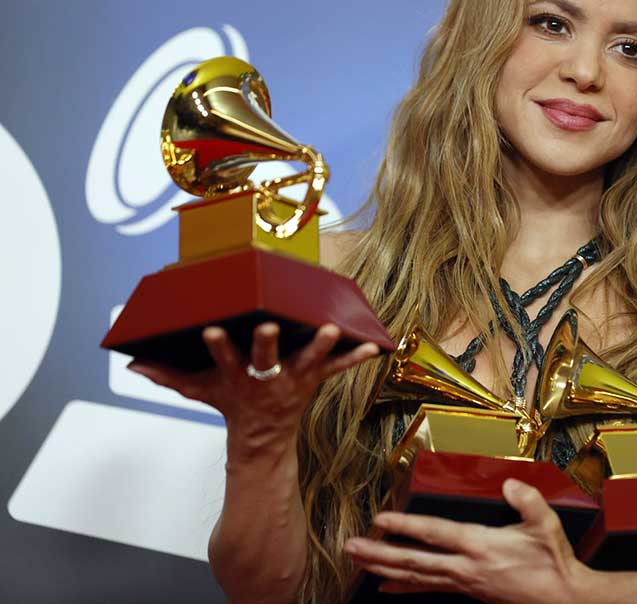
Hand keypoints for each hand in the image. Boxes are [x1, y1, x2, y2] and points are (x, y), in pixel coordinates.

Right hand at [128, 323, 379, 439]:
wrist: (261, 439)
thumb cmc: (231, 404)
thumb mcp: (198, 391)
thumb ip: (169, 376)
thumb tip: (134, 365)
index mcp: (238, 375)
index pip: (224, 358)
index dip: (219, 346)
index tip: (213, 330)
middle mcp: (266, 377)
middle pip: (266, 359)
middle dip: (266, 344)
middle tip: (269, 327)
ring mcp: (293, 379)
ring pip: (308, 361)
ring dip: (321, 346)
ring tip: (333, 329)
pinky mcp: (313, 380)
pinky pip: (337, 370)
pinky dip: (354, 358)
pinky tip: (373, 346)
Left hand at [344, 478, 593, 603]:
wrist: (562, 598)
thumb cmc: (553, 560)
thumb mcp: (546, 524)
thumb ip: (527, 500)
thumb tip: (510, 483)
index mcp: (481, 545)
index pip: (435, 533)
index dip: (405, 526)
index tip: (380, 519)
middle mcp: (466, 566)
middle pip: (413, 561)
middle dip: (379, 554)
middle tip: (350, 547)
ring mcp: (464, 583)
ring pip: (415, 577)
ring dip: (383, 569)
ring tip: (358, 562)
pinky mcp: (467, 592)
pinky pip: (428, 588)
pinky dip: (403, 587)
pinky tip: (385, 587)